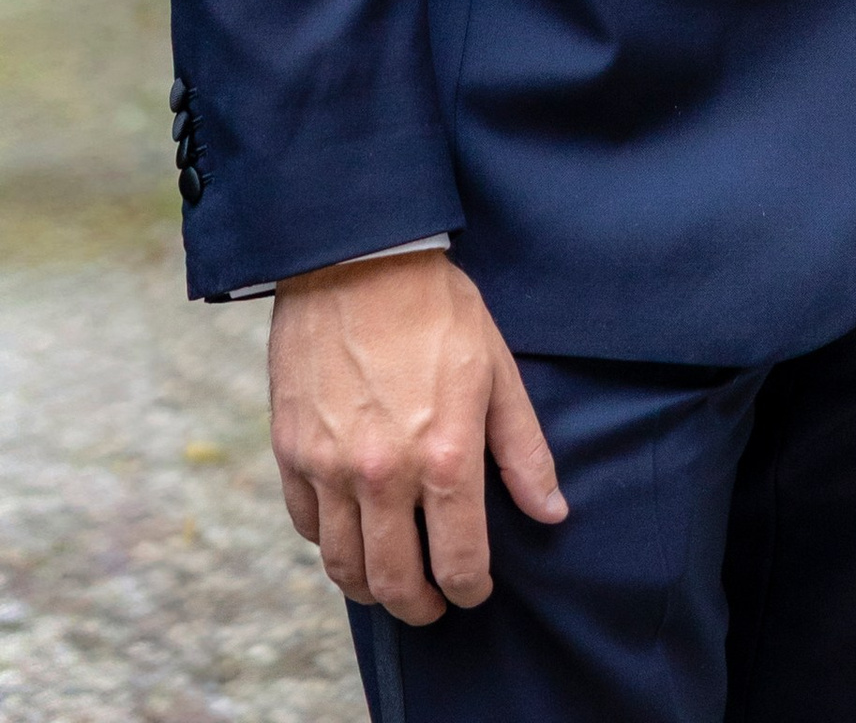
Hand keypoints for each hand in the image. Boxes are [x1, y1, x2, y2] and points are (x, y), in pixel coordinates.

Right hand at [269, 249, 565, 621]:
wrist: (356, 260)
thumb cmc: (437, 311)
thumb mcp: (497, 371)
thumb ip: (523, 451)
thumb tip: (552, 512)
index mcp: (445, 456)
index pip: (460, 561)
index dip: (471, 589)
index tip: (475, 591)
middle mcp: (384, 475)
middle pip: (396, 581)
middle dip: (420, 607)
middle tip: (433, 605)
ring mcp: (330, 468)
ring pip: (345, 566)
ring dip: (371, 588)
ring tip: (391, 583)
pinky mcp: (291, 453)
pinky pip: (308, 527)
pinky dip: (330, 544)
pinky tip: (352, 534)